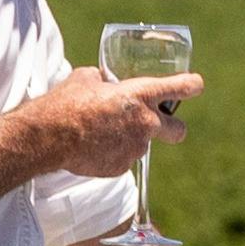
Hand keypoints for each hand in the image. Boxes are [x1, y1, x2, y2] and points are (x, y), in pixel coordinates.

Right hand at [21, 62, 194, 178]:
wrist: (49, 137)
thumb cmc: (67, 103)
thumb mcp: (86, 78)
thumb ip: (104, 80)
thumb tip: (103, 81)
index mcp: (140, 96)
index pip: (180, 87)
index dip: (191, 85)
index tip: (195, 85)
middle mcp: (145, 124)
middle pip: (179, 130)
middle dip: (174, 128)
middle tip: (160, 124)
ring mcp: (135, 149)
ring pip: (141, 144)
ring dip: (129, 138)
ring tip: (100, 132)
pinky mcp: (120, 167)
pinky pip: (122, 158)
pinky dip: (111, 153)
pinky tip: (92, 146)